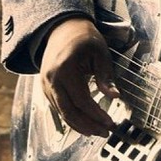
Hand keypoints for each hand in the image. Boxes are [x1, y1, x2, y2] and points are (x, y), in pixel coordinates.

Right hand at [40, 17, 119, 136]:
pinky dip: (71, 118)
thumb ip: (106, 76)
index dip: (96, 114)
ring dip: (79, 125)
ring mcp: (46, 85)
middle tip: (105, 132)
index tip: (110, 122)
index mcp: (65, 68)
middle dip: (88, 125)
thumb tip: (115, 96)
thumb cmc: (84, 39)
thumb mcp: (100, 53)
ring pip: (62, 113)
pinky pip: (58, 108)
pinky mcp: (46, 88)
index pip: (81, 99)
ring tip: (97, 131)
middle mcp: (51, 79)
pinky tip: (84, 124)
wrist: (62, 29)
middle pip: (69, 111)